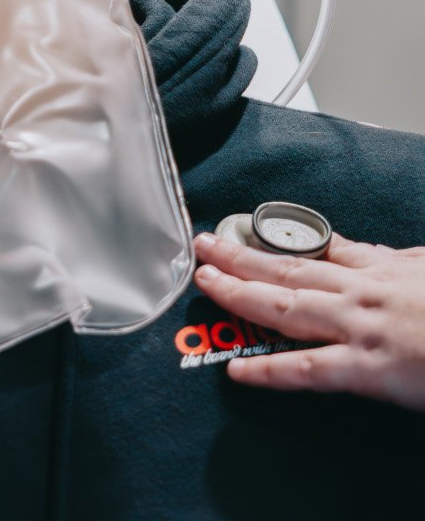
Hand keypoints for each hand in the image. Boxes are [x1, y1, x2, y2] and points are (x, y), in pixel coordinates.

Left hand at [193, 231, 424, 411]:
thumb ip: (403, 262)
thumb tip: (385, 256)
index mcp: (383, 268)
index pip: (322, 249)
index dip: (278, 242)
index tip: (247, 234)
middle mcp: (362, 290)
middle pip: (288, 266)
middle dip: (240, 254)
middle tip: (204, 244)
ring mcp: (360, 326)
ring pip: (285, 303)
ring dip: (238, 291)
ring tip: (204, 282)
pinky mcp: (368, 368)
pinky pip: (308, 370)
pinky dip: (269, 372)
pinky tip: (238, 372)